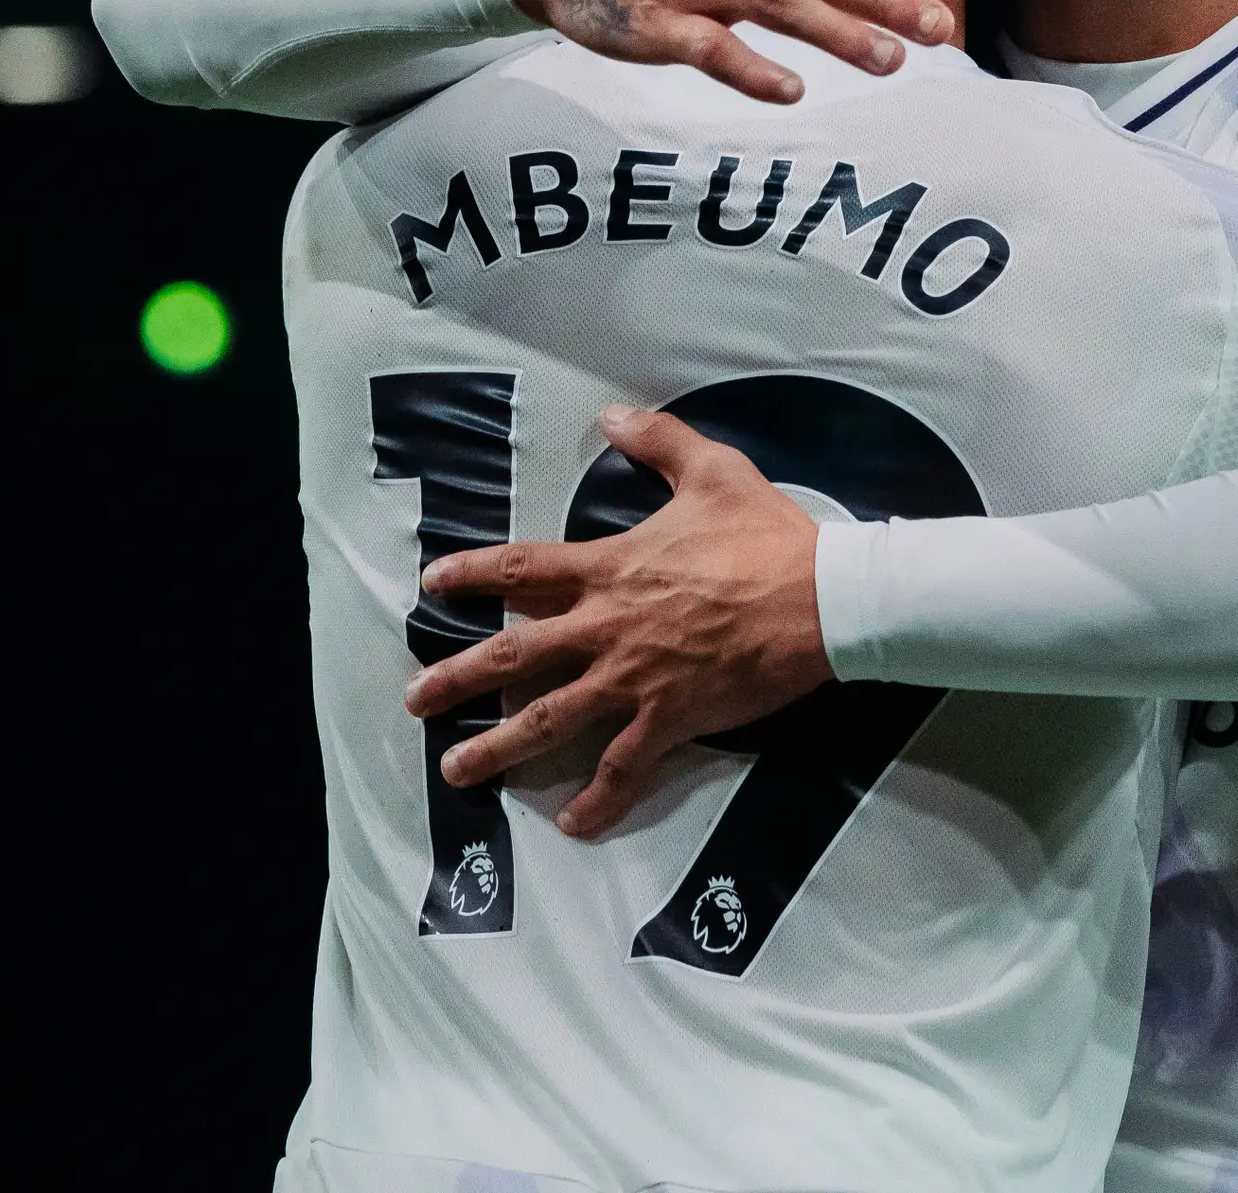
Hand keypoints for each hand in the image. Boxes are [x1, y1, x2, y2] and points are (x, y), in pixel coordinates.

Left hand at [402, 405, 835, 835]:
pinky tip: (572, 824)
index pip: (522, 568)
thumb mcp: (713, 471)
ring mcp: (635, 678)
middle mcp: (608, 626)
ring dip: (499, 748)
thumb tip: (612, 414)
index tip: (431, 585)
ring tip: (458, 771)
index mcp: (612, 568)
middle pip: (515, 654)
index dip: (471, 573)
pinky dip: (597, 799)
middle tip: (414, 700)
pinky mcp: (671, 718)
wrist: (822, 598)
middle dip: (458, 678)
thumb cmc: (768, 536)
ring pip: (550, 718)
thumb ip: (658, 441)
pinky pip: (623, 766)